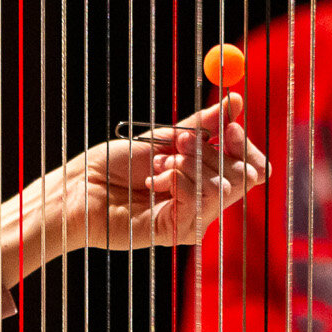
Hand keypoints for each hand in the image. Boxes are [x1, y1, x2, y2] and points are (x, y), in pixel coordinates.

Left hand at [72, 93, 266, 249]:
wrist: (80, 187)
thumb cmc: (114, 164)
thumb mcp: (165, 137)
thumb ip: (203, 124)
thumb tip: (235, 100)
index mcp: (207, 173)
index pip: (251, 166)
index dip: (243, 145)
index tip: (227, 127)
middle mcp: (205, 197)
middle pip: (244, 177)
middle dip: (213, 151)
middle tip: (182, 142)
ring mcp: (194, 216)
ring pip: (222, 188)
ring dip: (190, 166)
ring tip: (159, 165)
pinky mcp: (178, 232)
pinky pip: (198, 203)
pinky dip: (178, 183)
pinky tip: (153, 182)